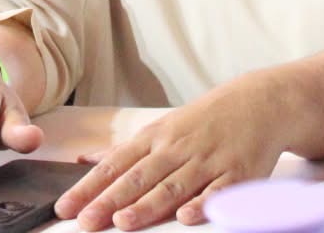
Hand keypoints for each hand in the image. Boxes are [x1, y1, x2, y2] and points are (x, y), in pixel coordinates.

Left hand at [56, 76, 286, 228]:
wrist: (258, 103)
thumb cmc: (203, 121)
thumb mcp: (160, 128)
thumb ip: (124, 150)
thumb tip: (84, 161)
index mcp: (154, 138)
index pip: (114, 165)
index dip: (89, 187)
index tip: (65, 207)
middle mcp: (176, 148)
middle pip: (138, 178)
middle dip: (109, 200)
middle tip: (85, 221)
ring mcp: (207, 161)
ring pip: (173, 186)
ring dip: (147, 205)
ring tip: (123, 222)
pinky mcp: (237, 173)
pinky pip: (217, 192)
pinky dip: (202, 204)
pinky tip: (186, 218)